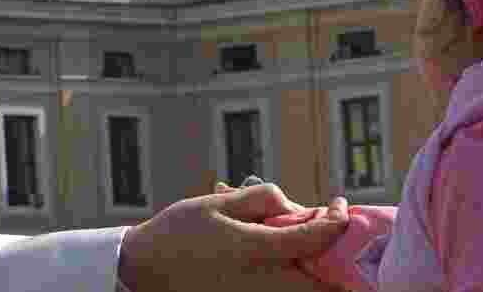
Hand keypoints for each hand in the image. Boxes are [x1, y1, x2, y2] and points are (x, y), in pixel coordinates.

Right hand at [118, 183, 349, 291]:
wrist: (143, 271)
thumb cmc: (179, 232)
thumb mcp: (219, 203)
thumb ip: (263, 199)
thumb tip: (296, 208)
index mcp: (257, 250)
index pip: (318, 239)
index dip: (338, 220)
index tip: (339, 205)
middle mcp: (263, 283)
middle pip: (324, 284)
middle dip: (338, 260)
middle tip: (333, 236)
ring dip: (320, 274)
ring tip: (312, 249)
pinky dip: (297, 282)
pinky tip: (290, 263)